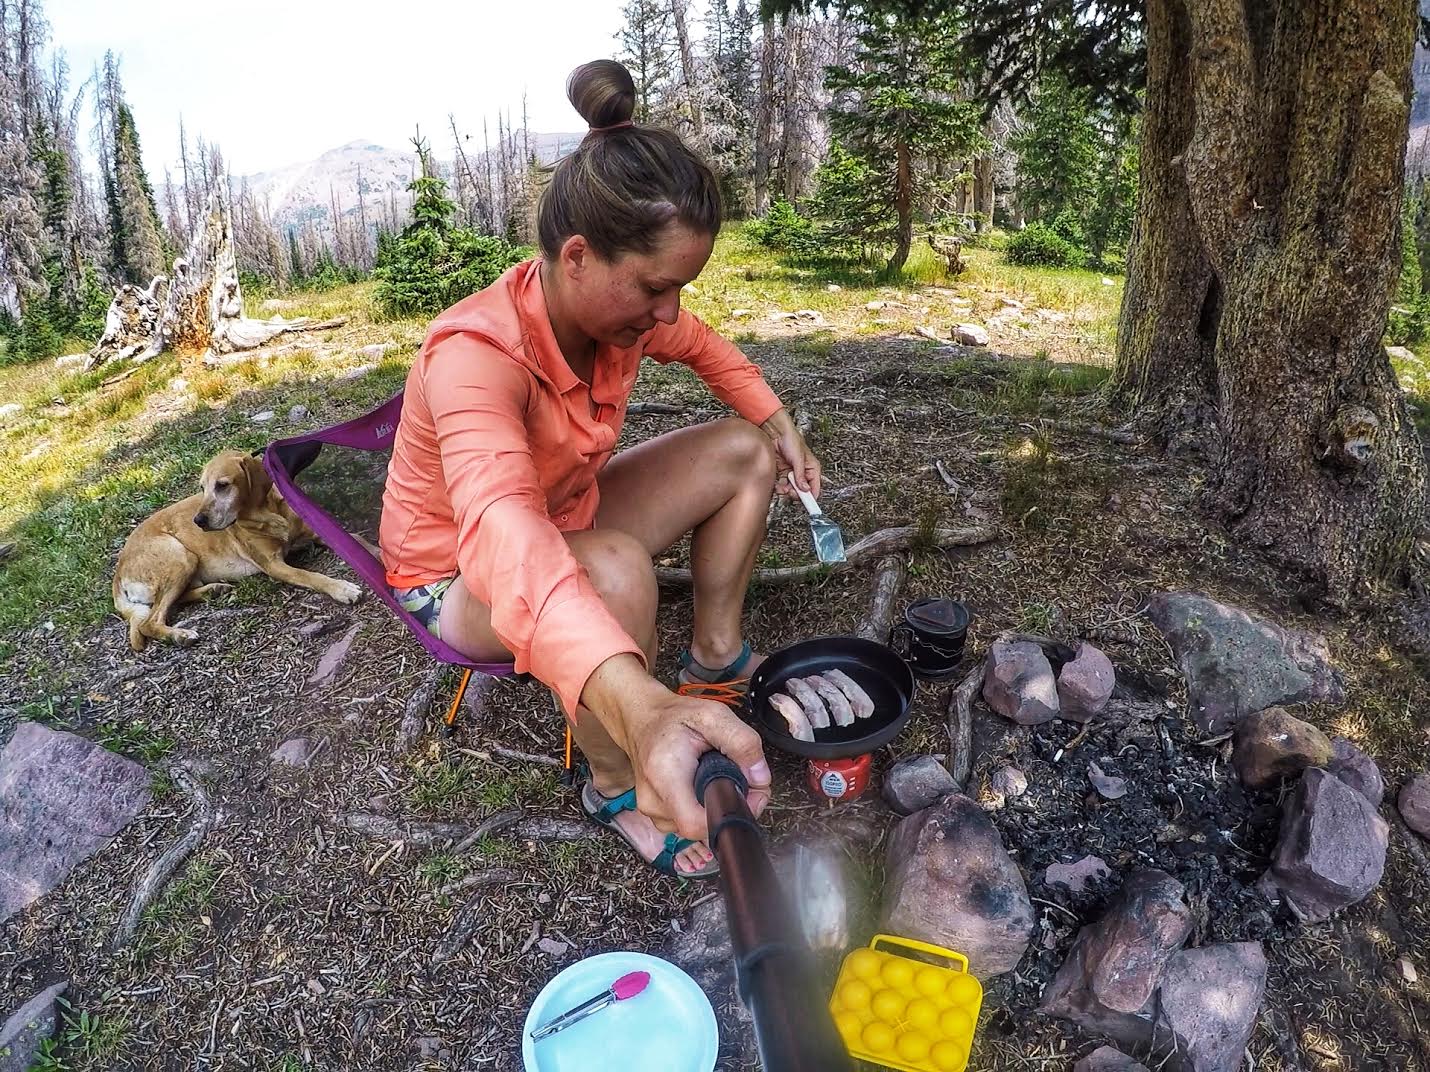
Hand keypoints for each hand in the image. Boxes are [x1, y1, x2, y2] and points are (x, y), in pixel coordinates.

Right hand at [582, 655, 771, 840]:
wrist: (640, 718)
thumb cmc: (673, 717)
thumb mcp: (713, 715)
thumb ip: (742, 743)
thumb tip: (760, 778)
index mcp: (664, 775)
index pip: (696, 824)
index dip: (729, 815)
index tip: (747, 794)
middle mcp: (653, 800)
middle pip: (702, 828)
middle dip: (728, 806)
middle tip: (739, 777)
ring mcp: (651, 810)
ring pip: (697, 827)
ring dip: (714, 806)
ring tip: (716, 775)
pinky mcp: (655, 814)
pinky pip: (687, 822)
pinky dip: (701, 807)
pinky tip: (702, 784)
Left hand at [761, 408, 822, 498]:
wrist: (775, 432)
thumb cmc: (791, 439)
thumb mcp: (798, 458)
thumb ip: (800, 475)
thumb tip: (804, 488)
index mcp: (812, 468)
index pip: (815, 487)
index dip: (811, 496)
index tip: (808, 504)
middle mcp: (802, 472)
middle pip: (802, 490)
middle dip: (795, 493)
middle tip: (791, 491)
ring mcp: (791, 472)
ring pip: (791, 488)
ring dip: (786, 490)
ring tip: (782, 486)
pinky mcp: (781, 472)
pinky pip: (781, 484)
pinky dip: (779, 486)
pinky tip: (777, 483)